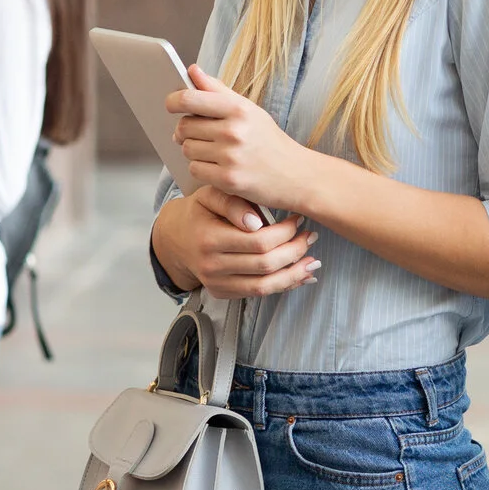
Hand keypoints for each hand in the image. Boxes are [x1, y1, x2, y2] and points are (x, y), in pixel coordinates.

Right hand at [151, 185, 320, 298]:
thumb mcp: (210, 195)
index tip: (298, 219)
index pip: (259, 241)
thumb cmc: (199, 211)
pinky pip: (258, 294)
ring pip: (265, 285)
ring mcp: (216, 283)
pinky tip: (300, 275)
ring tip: (312, 259)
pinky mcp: (222, 293)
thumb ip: (233, 203)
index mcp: (209, 238)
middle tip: (310, 235)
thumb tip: (257, 223)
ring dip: (295, 273)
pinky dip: (283, 285)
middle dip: (295, 250)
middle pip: (266, 264)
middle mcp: (212, 265)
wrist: (176, 237)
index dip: (285, 232)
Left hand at [170, 65, 323, 214]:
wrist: (297, 175)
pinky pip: (195, 169)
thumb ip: (218, 90)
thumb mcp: (249, 110)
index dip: (173, 101)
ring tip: (213, 152)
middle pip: (184, 127)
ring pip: (187, 149)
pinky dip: (201, 169)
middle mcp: (234, 131)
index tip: (171, 104)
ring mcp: (230, 157)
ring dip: (194, 151)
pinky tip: (217, 167)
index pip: (190, 99)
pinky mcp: (228, 180)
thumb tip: (192, 71)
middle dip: (186, 131)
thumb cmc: (269, 141)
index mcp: (238, 109)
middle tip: (199, 134)